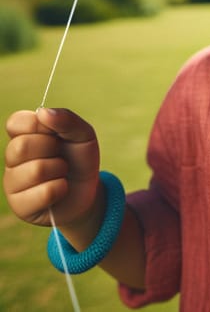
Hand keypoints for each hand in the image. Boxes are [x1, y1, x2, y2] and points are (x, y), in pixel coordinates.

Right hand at [4, 108, 99, 228]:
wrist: (88, 190)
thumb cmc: (80, 159)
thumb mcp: (83, 134)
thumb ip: (67, 119)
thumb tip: (43, 112)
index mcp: (25, 136)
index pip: (15, 122)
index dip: (37, 125)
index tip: (55, 132)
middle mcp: (13, 159)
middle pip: (20, 146)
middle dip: (52, 148)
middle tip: (61, 155)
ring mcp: (13, 183)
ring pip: (35, 170)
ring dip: (59, 170)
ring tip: (62, 173)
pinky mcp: (20, 206)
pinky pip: (43, 193)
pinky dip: (61, 189)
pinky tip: (60, 190)